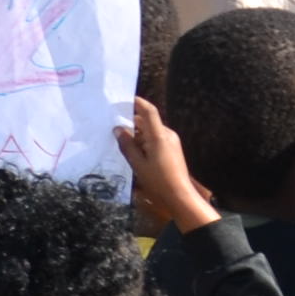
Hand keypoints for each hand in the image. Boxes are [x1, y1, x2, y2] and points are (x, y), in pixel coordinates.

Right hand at [115, 95, 217, 234]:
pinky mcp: (172, 149)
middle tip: (114, 129)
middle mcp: (167, 134)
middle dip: (131, 124)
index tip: (122, 100)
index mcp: (159, 135)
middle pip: (147, 122)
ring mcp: (172, 141)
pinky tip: (135, 154)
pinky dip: (144, 142)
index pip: (148, 111)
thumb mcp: (137, 164)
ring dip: (137, 135)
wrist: (179, 195)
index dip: (137, 102)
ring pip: (150, 131)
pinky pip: (156, 139)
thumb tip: (118, 129)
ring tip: (122, 145)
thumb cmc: (158, 180)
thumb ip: (127, 145)